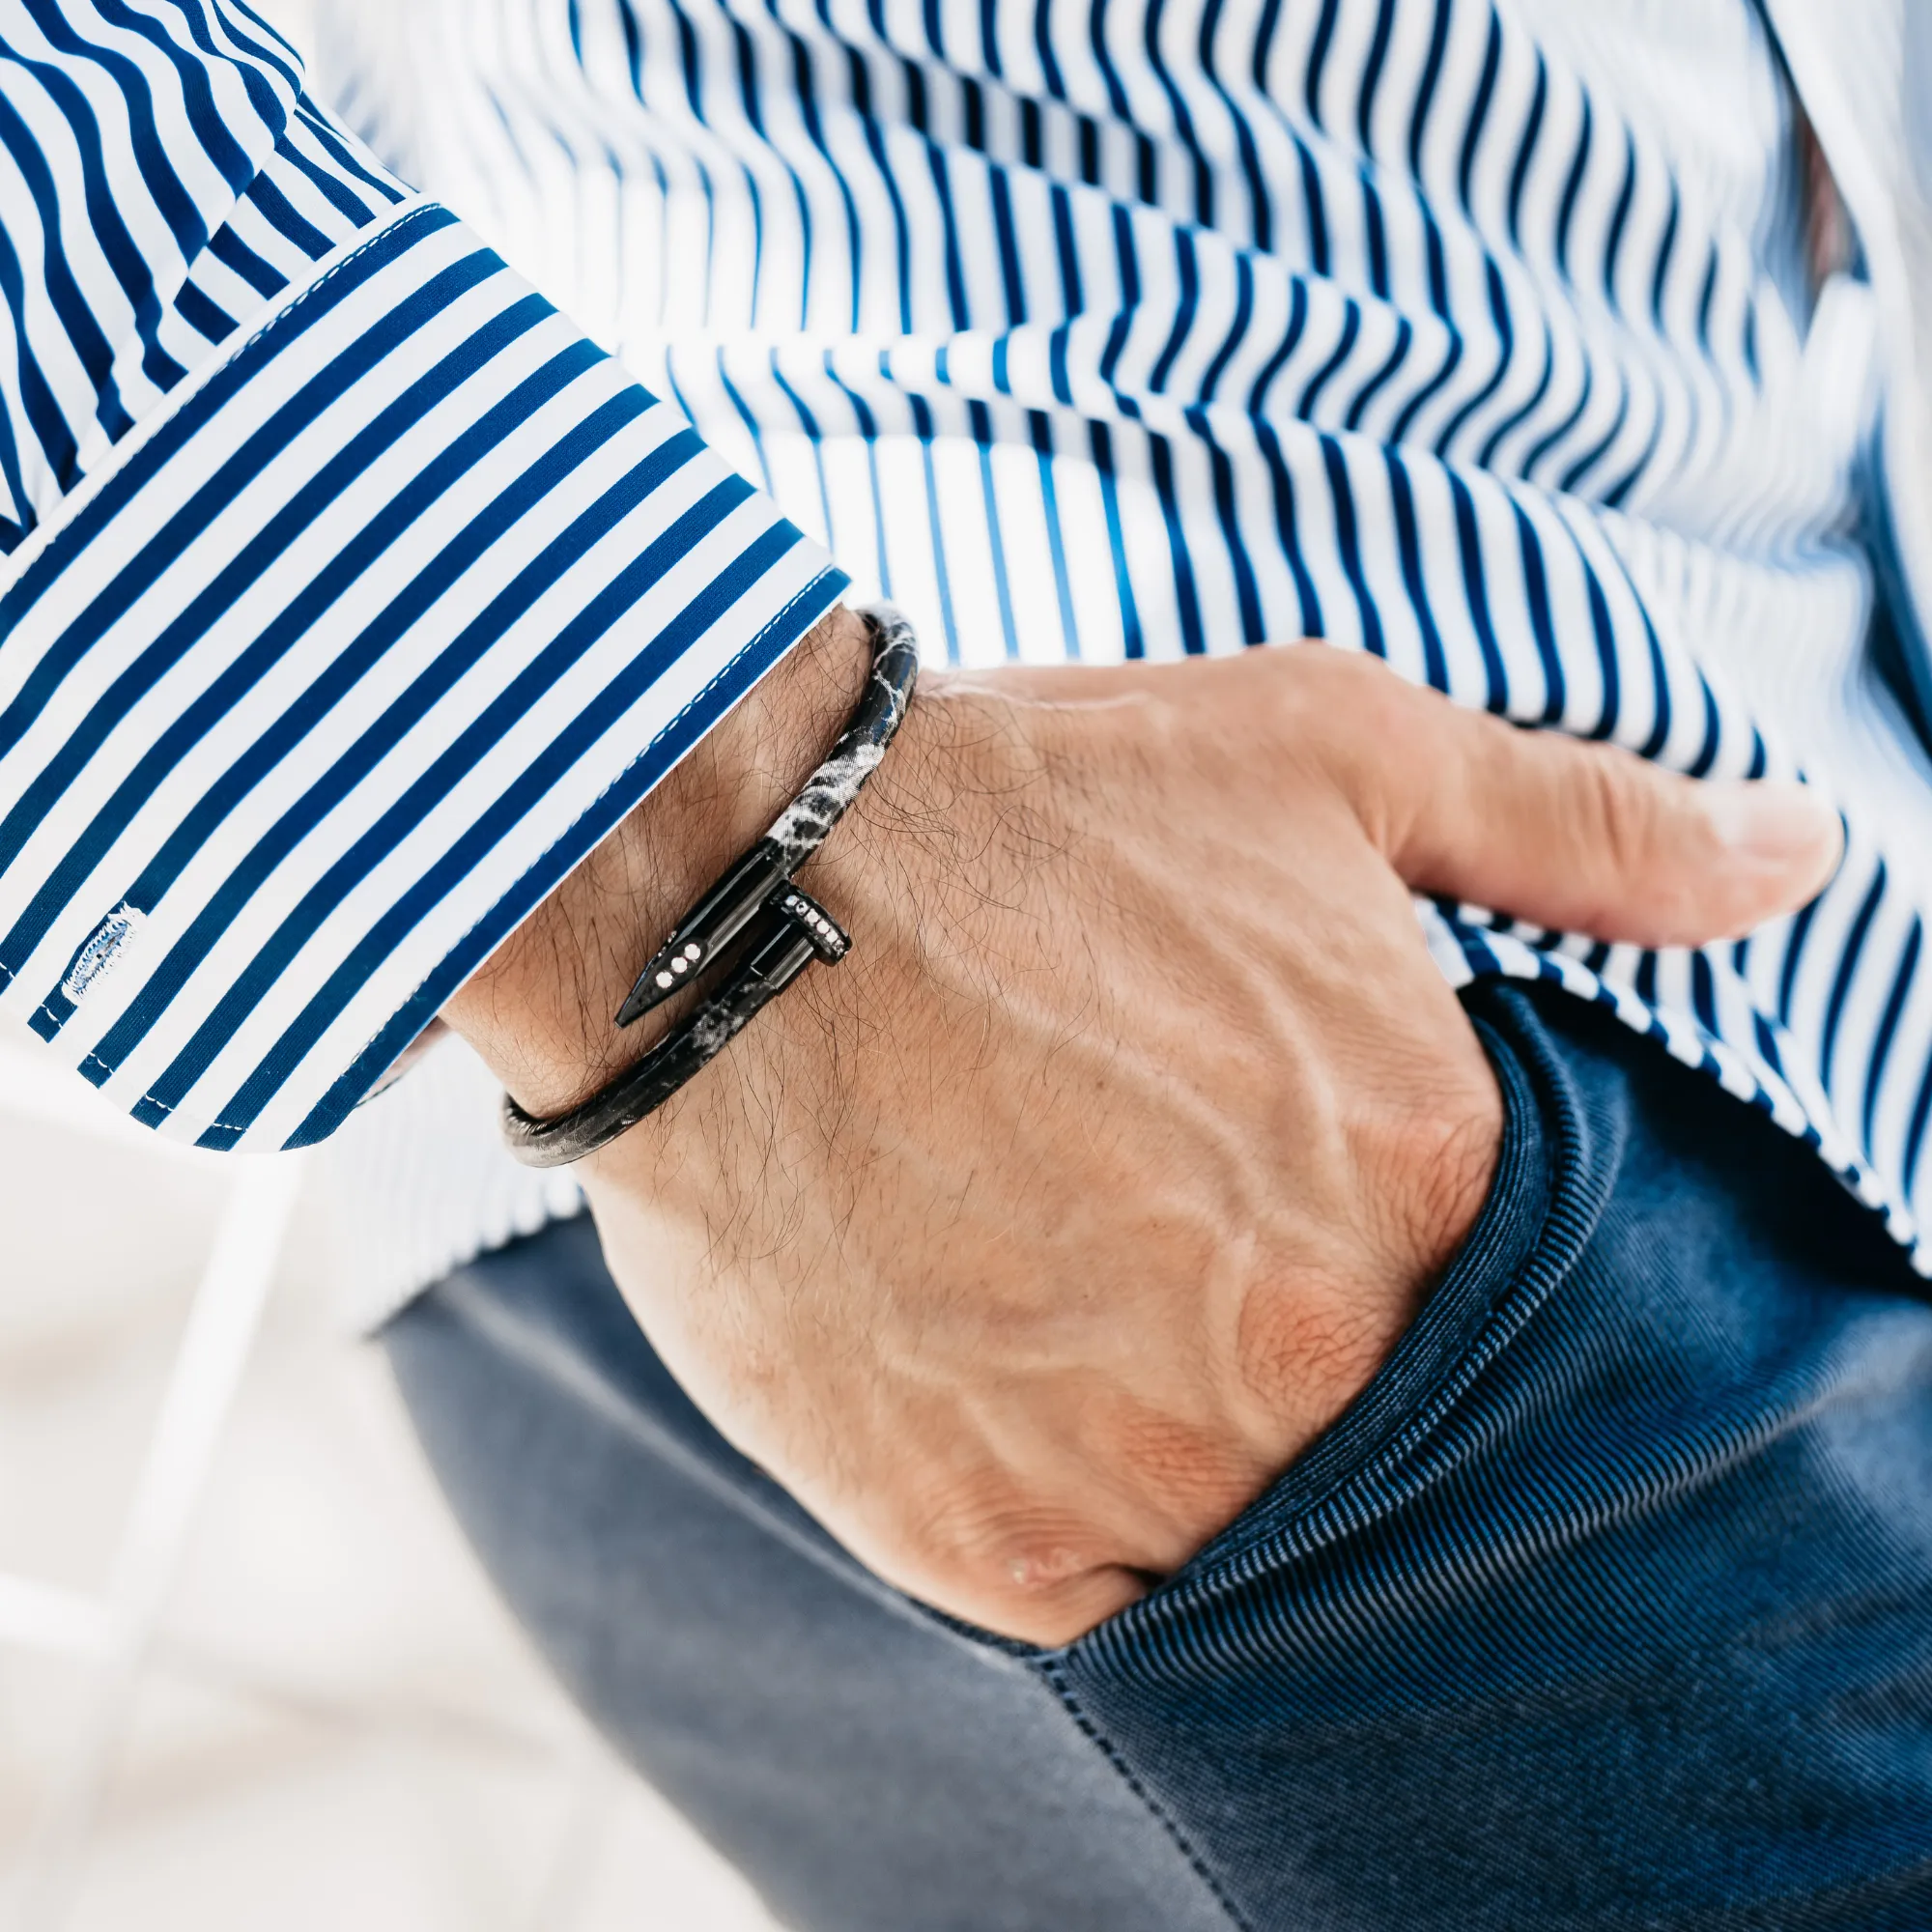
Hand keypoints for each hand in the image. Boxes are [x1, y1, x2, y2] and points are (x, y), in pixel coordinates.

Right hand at [445, 614, 1841, 1643]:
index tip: (1306, 1175)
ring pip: (1250, 1519)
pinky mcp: (987, 1539)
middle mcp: (1308, 1341)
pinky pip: (1101, 1585)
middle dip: (1305, 1328)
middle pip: (1386, 1413)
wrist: (720, 885)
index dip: (1416, 1228)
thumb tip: (1800, 858)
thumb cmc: (1028, 802)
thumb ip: (1585, 826)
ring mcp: (1143, 1459)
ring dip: (1194, 1426)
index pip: (1519, 1288)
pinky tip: (1012, 1356)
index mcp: (1424, 1164)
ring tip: (1082, 1282)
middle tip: (1170, 1222)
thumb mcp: (1331, 744)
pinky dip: (1079, 1493)